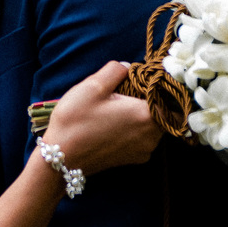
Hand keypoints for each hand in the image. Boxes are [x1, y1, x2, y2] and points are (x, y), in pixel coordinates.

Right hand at [42, 62, 156, 177]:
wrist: (61, 159)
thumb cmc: (76, 121)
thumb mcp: (92, 86)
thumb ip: (116, 70)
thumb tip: (128, 67)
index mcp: (146, 115)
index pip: (166, 94)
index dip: (154, 83)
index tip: (138, 78)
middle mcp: (152, 136)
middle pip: (161, 110)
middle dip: (145, 99)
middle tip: (123, 91)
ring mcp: (144, 151)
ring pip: (151, 124)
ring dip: (138, 114)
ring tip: (114, 108)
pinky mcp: (133, 160)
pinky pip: (141, 137)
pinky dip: (132, 129)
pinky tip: (112, 124)